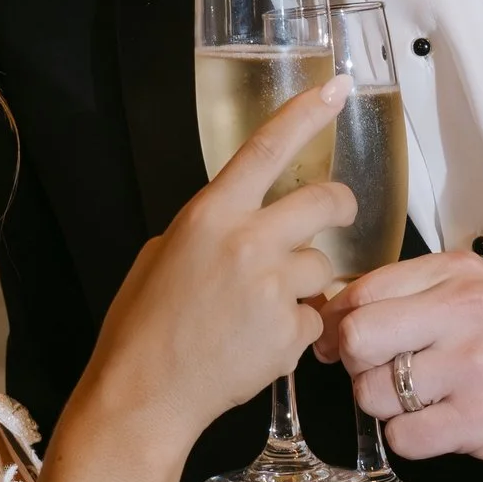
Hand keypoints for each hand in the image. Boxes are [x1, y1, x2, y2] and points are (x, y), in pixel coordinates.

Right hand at [86, 81, 355, 447]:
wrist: (145, 394)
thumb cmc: (143, 326)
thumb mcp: (162, 254)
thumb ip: (211, 228)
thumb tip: (246, 221)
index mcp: (210, 215)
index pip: (267, 148)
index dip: (306, 114)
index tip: (337, 87)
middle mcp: (247, 243)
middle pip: (324, 202)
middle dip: (339, 207)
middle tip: (336, 216)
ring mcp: (274, 289)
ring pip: (321, 267)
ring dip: (304, 283)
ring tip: (260, 311)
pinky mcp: (291, 333)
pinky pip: (314, 318)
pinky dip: (295, 331)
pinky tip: (258, 345)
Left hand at [315, 249, 482, 481]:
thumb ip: (416, 300)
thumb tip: (331, 318)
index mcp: (461, 271)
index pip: (361, 289)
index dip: (342, 325)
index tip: (351, 346)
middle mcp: (466, 308)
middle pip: (355, 337)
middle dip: (358, 368)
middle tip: (389, 379)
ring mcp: (473, 363)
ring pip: (370, 392)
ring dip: (387, 410)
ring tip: (430, 405)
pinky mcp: (478, 418)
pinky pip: (401, 437)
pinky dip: (414, 442)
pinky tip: (448, 429)